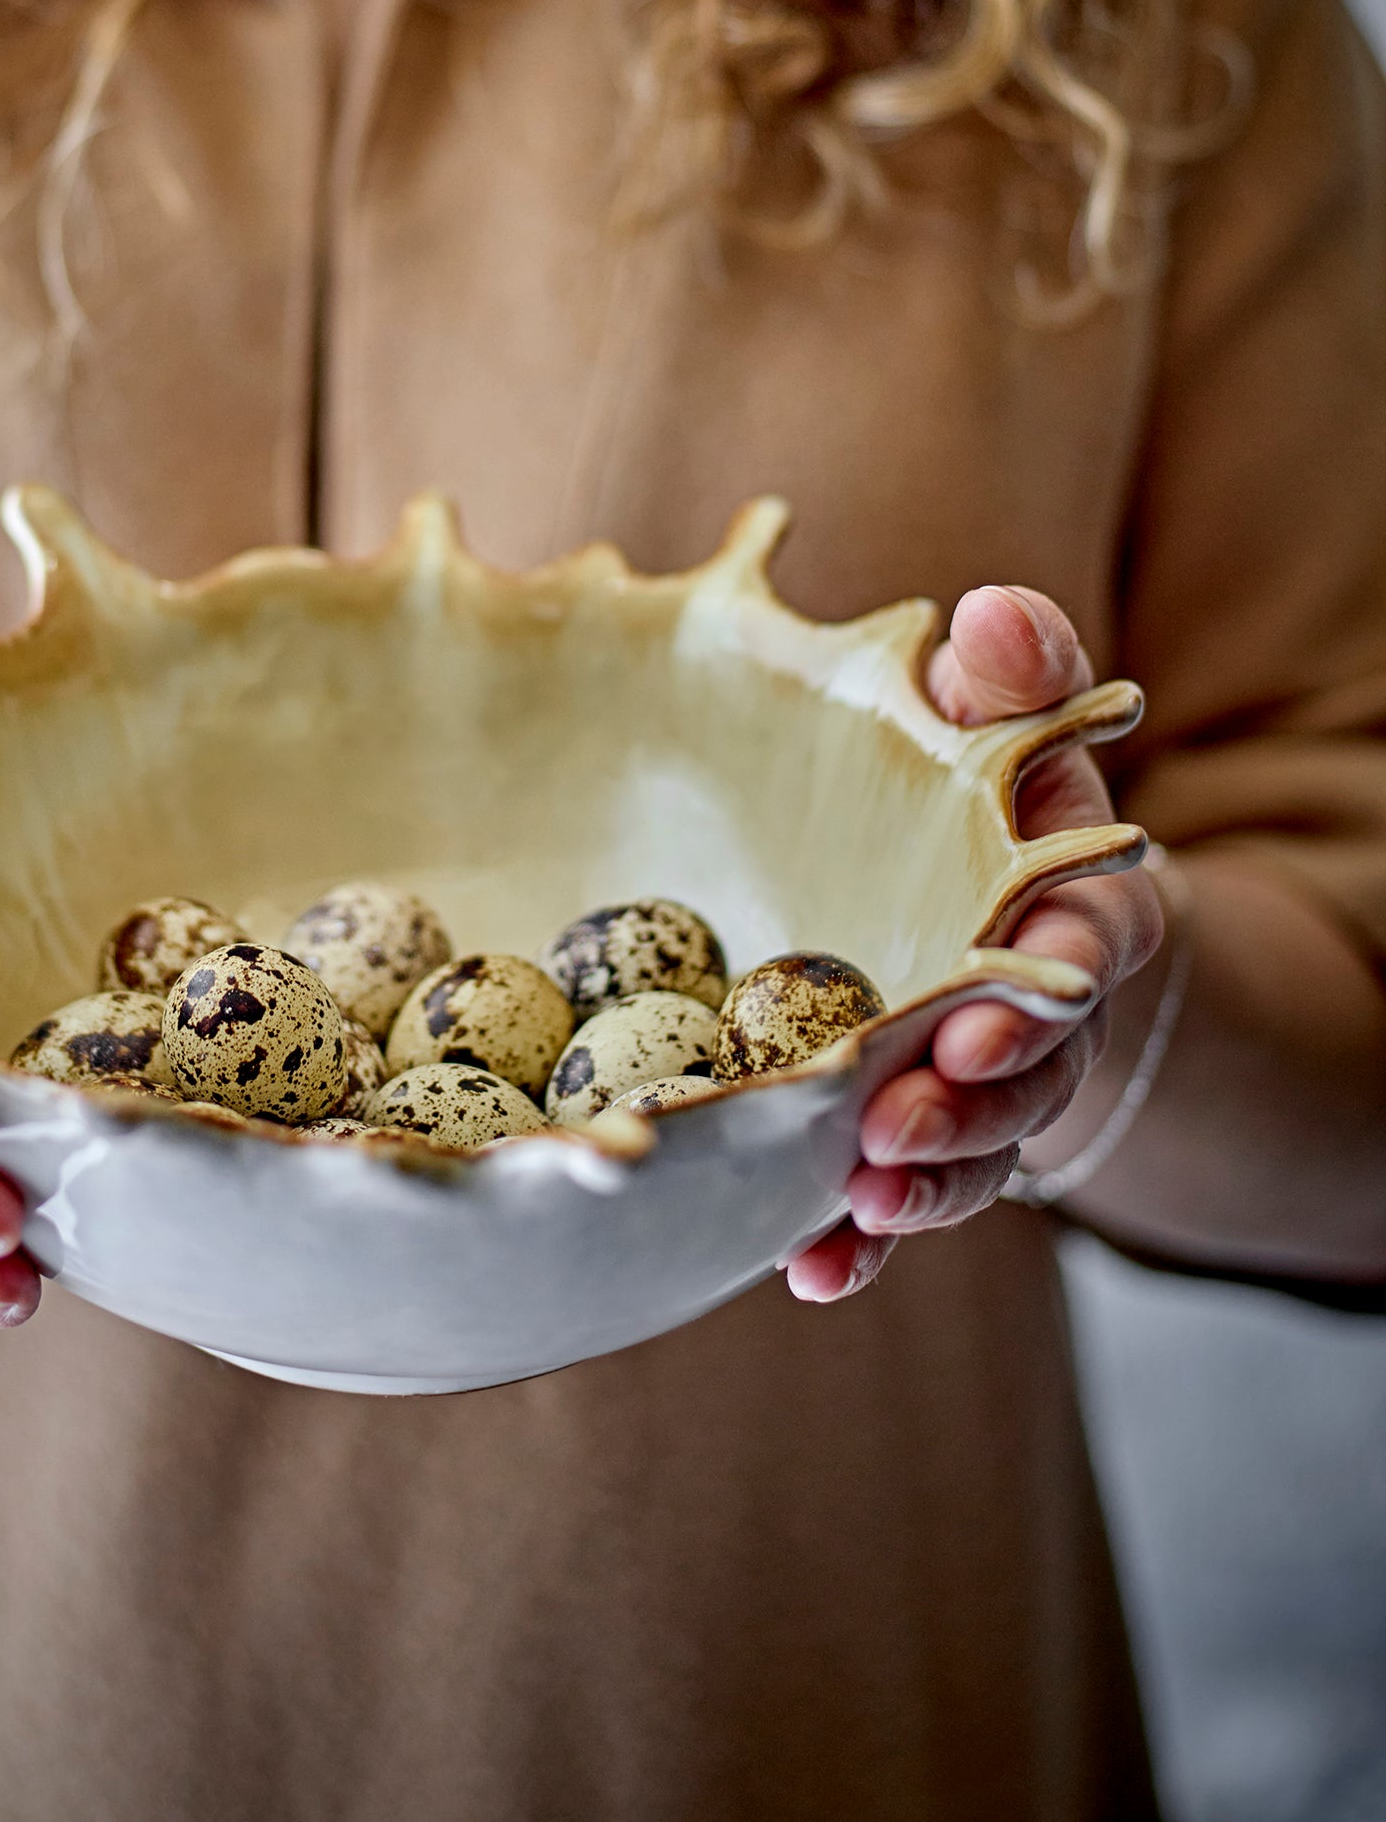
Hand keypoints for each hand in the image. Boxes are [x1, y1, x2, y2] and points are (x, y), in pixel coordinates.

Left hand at [786, 585, 1162, 1304]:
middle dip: (970, 1103)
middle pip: (1026, 1069)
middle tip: (902, 1126)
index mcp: (1068, 902)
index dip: (1044, 977)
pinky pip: (892, 1199)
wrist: (980, 901)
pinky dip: (856, 1243)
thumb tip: (993, 615)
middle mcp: (1036, 1009)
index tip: (991, 1001)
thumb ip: (1010, 671)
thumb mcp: (998, 718)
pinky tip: (808, 1273)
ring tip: (859, 1206)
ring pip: (967, 1150)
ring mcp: (976, 1086)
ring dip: (920, 1186)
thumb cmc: (973, 794)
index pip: (1079, 942)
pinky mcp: (910, 1135)